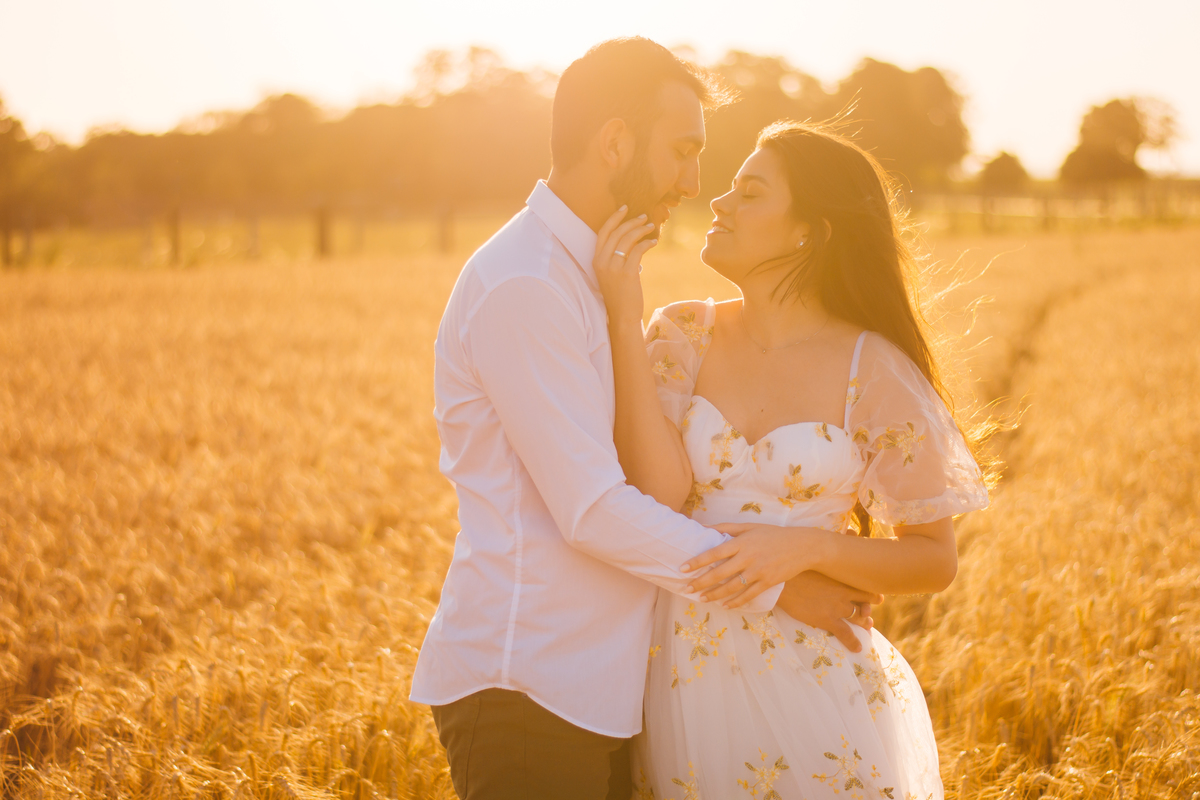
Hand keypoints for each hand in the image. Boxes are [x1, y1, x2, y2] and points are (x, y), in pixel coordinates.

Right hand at [593, 206, 657, 329]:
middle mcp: (602, 262)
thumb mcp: (612, 274)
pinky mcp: (627, 274)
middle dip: (631, 221)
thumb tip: (632, 241)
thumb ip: (617, 257)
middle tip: (644, 217)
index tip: (625, 208)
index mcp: (596, 260)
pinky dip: (647, 243)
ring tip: (651, 227)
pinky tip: (653, 242)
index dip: (614, 218)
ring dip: (641, 230)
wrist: (622, 316)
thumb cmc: (619, 295)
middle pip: (617, 232)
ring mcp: (613, 268)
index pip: (603, 232)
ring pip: (628, 239)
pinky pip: (638, 251)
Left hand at [682, 522, 826, 608]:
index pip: (714, 552)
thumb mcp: (749, 527)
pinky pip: (748, 595)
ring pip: (731, 587)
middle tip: (686, 588)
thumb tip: (703, 527)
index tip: (683, 568)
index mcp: (742, 542)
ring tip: (701, 598)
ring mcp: (758, 571)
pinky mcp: (767, 582)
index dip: (697, 562)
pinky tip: (724, 605)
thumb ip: (726, 527)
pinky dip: (735, 602)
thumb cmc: (772, 534)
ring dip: (714, 594)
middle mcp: (748, 557)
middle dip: (701, 582)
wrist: (802, 546)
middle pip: (719, 573)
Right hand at [776, 571, 882, 653]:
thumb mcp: (813, 565)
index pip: (863, 587)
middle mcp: (844, 593)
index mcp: (840, 578)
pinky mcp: (828, 620)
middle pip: (865, 603)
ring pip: (859, 618)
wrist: (782, 583)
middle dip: (868, 610)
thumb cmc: (793, 571)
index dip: (870, 594)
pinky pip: (846, 634)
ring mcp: (838, 607)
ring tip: (867, 627)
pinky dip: (853, 642)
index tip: (874, 597)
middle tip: (868, 615)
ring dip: (865, 623)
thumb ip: (823, 569)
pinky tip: (858, 648)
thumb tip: (819, 566)